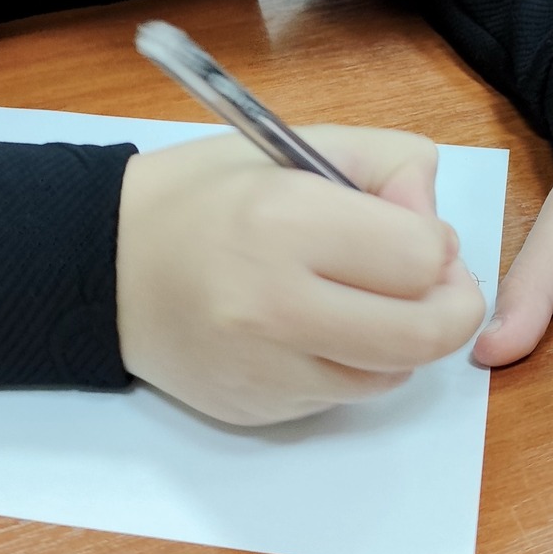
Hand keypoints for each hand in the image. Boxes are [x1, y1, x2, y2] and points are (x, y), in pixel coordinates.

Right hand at [116, 125, 486, 424]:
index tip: (411, 227)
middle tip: (430, 281)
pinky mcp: (259, 409)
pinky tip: (315, 329)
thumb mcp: (293, 145)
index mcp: (284, 221)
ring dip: (400, 340)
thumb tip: (438, 229)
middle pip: (424, 334)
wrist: (103, 267)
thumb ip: (388, 166)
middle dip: (449, 306)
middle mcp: (275, 305)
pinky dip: (351, 365)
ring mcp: (266, 369)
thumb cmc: (203, 197)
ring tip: (362, 299)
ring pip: (392, 375)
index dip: (435, 242)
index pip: (420, 257)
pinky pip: (343, 397)